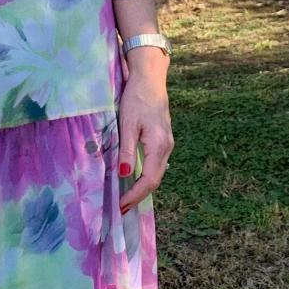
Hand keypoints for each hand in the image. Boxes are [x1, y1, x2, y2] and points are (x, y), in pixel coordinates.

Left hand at [117, 66, 173, 212]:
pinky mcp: (164, 140)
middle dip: (138, 196)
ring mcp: (168, 144)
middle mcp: (167, 148)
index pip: (148, 180)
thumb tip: (124, 175)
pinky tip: (135, 178)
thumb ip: (126, 150)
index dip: (135, 195)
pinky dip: (146, 176)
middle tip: (122, 208)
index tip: (121, 206)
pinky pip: (156, 164)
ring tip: (126, 198)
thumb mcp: (127, 124)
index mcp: (158, 146)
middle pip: (155, 180)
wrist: (150, 80)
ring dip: (142, 187)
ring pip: (157, 173)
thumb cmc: (136, 99)